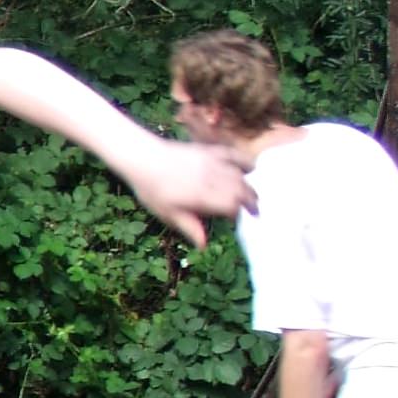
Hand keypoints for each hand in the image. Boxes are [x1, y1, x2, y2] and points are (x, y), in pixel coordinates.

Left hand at [114, 139, 253, 245]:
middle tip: (255, 211)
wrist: (142, 158)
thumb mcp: (168, 213)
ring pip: (241, 175)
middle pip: (241, 190)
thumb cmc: (152, 189)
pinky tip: (252, 168)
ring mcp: (212, 163)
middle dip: (251, 202)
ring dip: (250, 186)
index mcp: (202, 196)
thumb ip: (189, 228)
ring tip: (253, 196)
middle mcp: (212, 179)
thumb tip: (203, 246)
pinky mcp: (209, 151)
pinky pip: (234, 155)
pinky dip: (245, 162)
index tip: (240, 221)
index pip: (232, 206)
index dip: (239, 215)